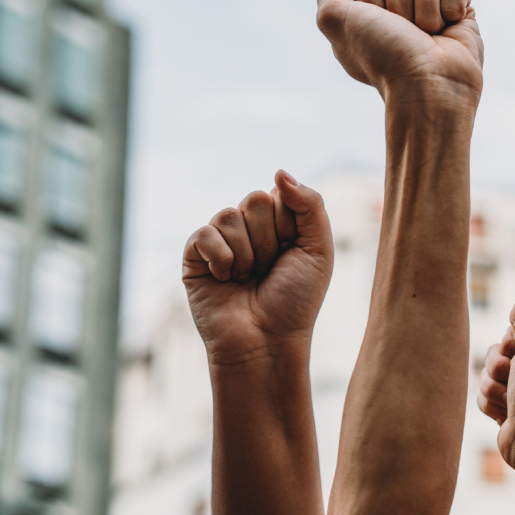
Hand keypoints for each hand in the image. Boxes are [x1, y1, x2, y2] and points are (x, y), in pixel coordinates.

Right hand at [182, 171, 332, 364]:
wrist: (267, 342)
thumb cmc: (296, 301)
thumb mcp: (319, 249)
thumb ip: (310, 204)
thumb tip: (279, 172)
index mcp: (280, 224)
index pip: (280, 194)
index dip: (289, 226)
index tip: (292, 255)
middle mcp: (250, 229)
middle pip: (254, 200)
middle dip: (269, 239)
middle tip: (269, 270)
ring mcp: (221, 241)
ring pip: (229, 216)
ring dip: (246, 254)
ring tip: (248, 279)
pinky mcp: (195, 257)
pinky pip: (205, 234)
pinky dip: (221, 258)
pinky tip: (226, 279)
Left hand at [315, 0, 482, 104]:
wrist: (429, 85)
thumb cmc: (383, 58)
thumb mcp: (333, 21)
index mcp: (367, 13)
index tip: (375, 26)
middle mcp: (397, 11)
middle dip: (399, 4)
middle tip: (404, 34)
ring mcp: (429, 10)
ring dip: (426, 8)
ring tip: (427, 37)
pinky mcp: (458, 10)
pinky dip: (452, 1)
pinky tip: (448, 26)